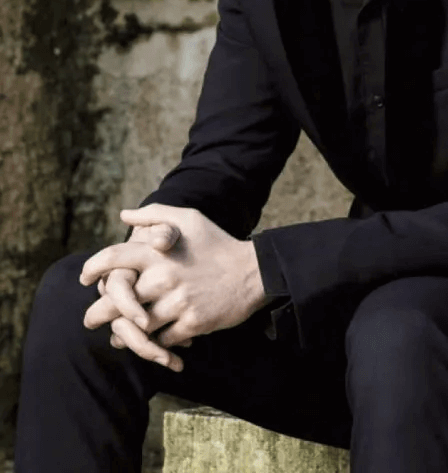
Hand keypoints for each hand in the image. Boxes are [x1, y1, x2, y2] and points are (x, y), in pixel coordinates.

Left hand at [80, 205, 266, 372]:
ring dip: (123, 334)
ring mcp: (178, 302)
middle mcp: (164, 277)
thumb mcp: (189, 218)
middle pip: (115, 301)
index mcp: (159, 252)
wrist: (253, 271)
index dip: (93, 268)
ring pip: (136, 327)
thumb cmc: (217, 242)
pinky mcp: (192, 323)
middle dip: (97, 313)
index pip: (113, 258)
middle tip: (90, 319)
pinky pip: (162, 340)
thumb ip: (155, 214)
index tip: (84, 278)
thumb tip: (124, 215)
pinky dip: (154, 344)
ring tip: (116, 337)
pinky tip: (151, 343)